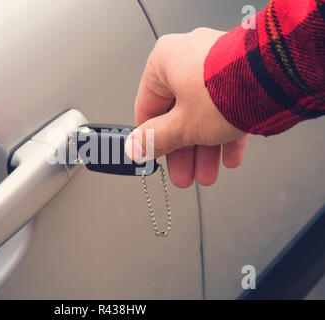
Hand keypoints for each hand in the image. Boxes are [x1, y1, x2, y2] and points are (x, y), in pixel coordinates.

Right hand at [125, 28, 246, 187]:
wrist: (278, 78)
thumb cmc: (227, 90)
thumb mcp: (182, 125)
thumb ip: (155, 139)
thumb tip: (134, 148)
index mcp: (164, 62)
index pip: (147, 106)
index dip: (149, 138)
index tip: (152, 156)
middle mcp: (188, 60)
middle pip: (177, 115)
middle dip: (183, 152)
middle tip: (183, 174)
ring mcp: (215, 67)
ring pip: (202, 115)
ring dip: (204, 150)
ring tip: (207, 175)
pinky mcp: (239, 76)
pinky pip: (225, 108)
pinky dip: (225, 134)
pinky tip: (228, 158)